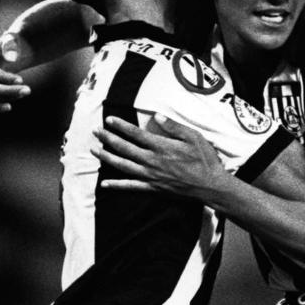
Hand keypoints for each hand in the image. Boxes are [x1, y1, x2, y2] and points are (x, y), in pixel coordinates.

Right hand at [0, 34, 30, 112]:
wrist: (1, 57)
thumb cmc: (9, 48)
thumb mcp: (11, 42)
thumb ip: (10, 46)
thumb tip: (11, 57)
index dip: (6, 78)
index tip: (22, 80)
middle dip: (9, 91)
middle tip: (28, 91)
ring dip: (6, 98)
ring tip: (23, 94)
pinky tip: (8, 107)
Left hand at [92, 114, 227, 195]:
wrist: (210, 186)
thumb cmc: (204, 160)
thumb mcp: (194, 137)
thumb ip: (173, 126)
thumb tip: (156, 116)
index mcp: (161, 147)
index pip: (136, 134)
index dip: (121, 126)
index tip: (109, 120)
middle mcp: (152, 161)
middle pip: (125, 148)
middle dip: (108, 139)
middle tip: (96, 131)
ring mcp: (150, 176)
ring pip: (123, 166)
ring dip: (107, 158)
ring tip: (94, 151)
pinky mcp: (153, 188)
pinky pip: (130, 186)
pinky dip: (116, 185)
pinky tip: (104, 183)